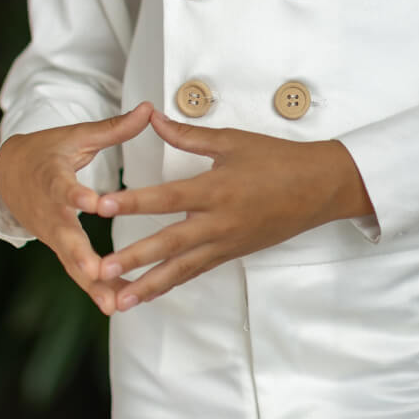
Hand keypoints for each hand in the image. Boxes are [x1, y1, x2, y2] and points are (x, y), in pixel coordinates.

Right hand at [0, 101, 153, 313]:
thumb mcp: (78, 135)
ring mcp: (51, 233)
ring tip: (113, 303)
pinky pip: (77, 270)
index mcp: (52, 177)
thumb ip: (114, 128)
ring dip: (91, 283)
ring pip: (71, 261)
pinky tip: (116, 305)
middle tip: (96, 271)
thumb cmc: (49, 151)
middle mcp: (50, 210)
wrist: (9, 173)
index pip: (62, 187)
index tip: (90, 203)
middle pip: (63, 235)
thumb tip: (149, 108)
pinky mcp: (58, 247)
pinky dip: (94, 288)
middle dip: (79, 254)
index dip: (75, 195)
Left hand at [94, 110, 373, 309]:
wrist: (318, 187)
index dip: (134, 202)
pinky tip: (149, 293)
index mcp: (217, 188)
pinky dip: (171, 284)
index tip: (104, 207)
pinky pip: (196, 272)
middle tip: (101, 270)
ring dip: (148, 285)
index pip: (167, 197)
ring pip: (181, 269)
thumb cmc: (277, 159)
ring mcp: (226, 243)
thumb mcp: (233, 141)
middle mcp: (218, 221)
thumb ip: (188, 134)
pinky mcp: (232, 254)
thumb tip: (153, 118)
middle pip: (170, 243)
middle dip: (134, 258)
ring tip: (119, 300)